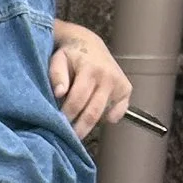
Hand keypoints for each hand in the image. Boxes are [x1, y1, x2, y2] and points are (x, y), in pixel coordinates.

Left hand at [49, 18, 129, 139]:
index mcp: (90, 69)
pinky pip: (119, 111)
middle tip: (69, 138)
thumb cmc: (70, 55)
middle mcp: (107, 77)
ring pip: (103, 114)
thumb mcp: (58, 59)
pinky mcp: (126, 89)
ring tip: (78, 129)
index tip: (58, 125)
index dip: (67, 115)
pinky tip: (100, 118)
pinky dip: (110, 118)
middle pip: (92, 112)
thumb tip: (59, 93)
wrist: (89, 44)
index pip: (77, 100)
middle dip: (79, 128)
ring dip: (90, 125)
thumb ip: (57, 75)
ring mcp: (118, 83)